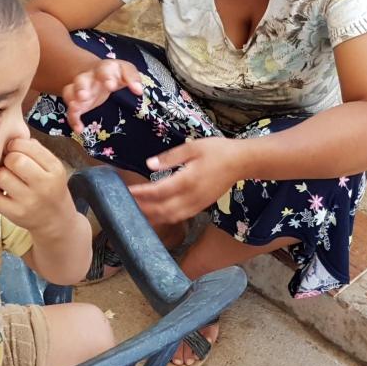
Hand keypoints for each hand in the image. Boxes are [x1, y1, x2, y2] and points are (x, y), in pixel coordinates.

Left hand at [0, 137, 77, 238]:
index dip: (15, 144)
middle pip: (14, 160)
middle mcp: (44, 185)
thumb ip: (36, 150)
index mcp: (55, 169)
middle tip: (10, 165)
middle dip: (7, 158)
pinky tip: (0, 191)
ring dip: (0, 174)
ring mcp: (29, 201)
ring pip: (1, 176)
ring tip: (6, 178)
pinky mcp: (15, 214)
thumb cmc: (51, 188)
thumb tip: (11, 138)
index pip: (27, 146)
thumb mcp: (53, 167)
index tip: (14, 150)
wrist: (56, 221)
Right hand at [62, 59, 141, 132]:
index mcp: (103, 69)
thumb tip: (139, 91)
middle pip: (81, 80)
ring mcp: (80, 90)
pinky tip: (79, 129)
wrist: (94, 72)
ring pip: (70, 92)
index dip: (106, 77)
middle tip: (84, 96)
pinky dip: (73, 120)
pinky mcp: (77, 103)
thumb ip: (133, 78)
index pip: (103, 69)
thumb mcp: (125, 71)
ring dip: (72, 100)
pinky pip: (71, 111)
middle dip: (81, 88)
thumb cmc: (113, 74)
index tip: (111, 86)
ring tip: (75, 108)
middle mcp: (88, 78)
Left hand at [130, 138, 245, 223]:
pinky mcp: (201, 207)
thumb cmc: (217, 150)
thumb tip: (149, 164)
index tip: (126, 191)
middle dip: (142, 208)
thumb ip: (170, 158)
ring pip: (170, 217)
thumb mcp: (193, 147)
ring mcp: (197, 205)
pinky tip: (155, 214)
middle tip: (125, 204)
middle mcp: (191, 197)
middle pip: (161, 210)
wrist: (241, 162)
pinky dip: (165, 218)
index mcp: (188, 180)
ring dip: (152, 217)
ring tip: (136, 212)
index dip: (141, 194)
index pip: (158, 191)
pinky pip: (179, 217)